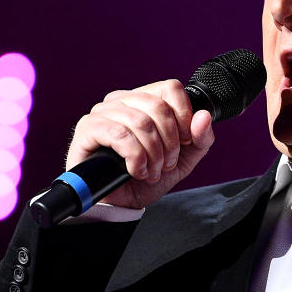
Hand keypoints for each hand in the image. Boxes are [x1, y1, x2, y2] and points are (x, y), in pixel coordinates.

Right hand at [64, 79, 214, 208]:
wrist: (121, 203)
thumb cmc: (146, 177)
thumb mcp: (183, 160)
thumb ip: (200, 139)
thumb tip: (204, 116)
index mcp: (144, 100)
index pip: (170, 88)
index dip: (184, 117)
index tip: (184, 142)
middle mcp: (122, 100)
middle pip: (158, 107)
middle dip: (169, 143)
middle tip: (165, 164)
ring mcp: (103, 112)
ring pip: (141, 122)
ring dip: (152, 154)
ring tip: (150, 171)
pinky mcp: (88, 129)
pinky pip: (119, 134)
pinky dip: (134, 157)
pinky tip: (135, 170)